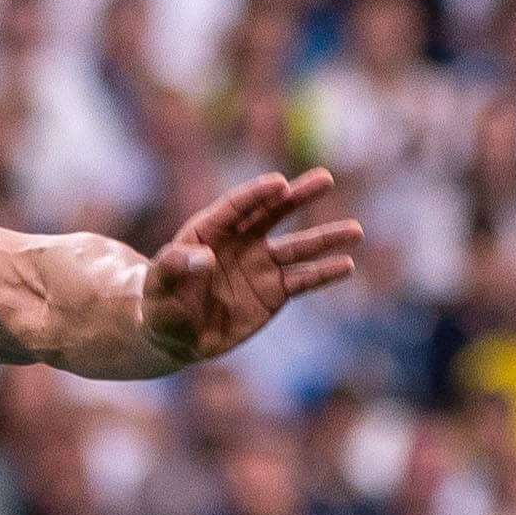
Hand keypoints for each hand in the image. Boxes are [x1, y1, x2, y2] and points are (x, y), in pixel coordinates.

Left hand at [138, 169, 361, 368]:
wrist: (173, 335)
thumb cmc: (161, 303)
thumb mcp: (159, 285)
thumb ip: (176, 267)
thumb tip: (206, 257)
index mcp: (209, 231)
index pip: (236, 207)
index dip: (256, 194)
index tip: (278, 183)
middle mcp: (240, 242)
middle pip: (273, 213)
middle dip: (298, 196)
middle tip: (325, 179)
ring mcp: (260, 266)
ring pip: (297, 248)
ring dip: (325, 238)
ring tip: (356, 231)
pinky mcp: (274, 292)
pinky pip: (302, 280)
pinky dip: (324, 274)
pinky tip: (346, 265)